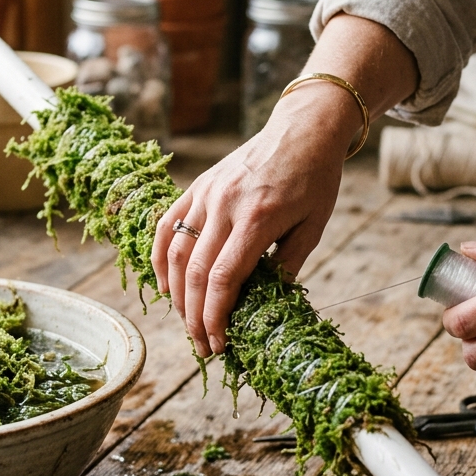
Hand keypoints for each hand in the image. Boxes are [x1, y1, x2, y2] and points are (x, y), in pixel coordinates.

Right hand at [151, 85, 353, 356]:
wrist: (303, 129)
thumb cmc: (315, 179)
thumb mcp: (314, 225)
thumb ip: (289, 265)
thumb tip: (268, 305)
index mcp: (258, 218)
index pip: (224, 278)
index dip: (216, 316)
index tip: (219, 343)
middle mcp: (225, 206)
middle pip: (196, 273)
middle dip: (195, 316)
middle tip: (203, 346)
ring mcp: (206, 194)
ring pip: (176, 252)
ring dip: (176, 294)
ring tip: (187, 322)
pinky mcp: (197, 186)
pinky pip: (167, 226)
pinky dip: (160, 258)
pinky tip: (164, 285)